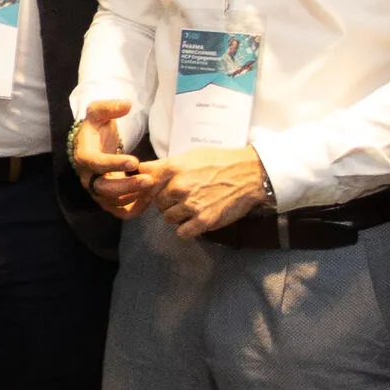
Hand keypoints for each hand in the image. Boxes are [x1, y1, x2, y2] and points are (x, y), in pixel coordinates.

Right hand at [70, 103, 163, 218]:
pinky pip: (119, 211)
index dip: (114, 164)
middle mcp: (88, 178)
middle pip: (104, 189)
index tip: (135, 161)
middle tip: (149, 180)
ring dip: (133, 197)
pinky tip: (148, 198)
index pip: (96, 164)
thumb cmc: (96, 128)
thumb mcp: (98, 112)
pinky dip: (134, 209)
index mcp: (84, 156)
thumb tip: (126, 105)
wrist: (91, 145)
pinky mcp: (107, 200)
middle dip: (127, 186)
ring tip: (153, 188)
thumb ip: (109, 107)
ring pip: (113, 202)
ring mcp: (97, 192)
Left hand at [147, 142, 270, 237]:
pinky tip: (197, 220)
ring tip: (193, 207)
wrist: (249, 174)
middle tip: (182, 197)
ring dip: (177, 216)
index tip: (154, 191)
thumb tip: (140, 171)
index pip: (144, 183)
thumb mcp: (189, 156)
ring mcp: (190, 205)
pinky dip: (188, 229)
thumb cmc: (219, 162)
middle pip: (156, 203)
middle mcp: (178, 187)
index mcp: (172, 169)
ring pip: (168, 219)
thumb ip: (164, 166)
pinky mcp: (203, 221)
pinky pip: (182, 233)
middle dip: (166, 202)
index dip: (147, 189)